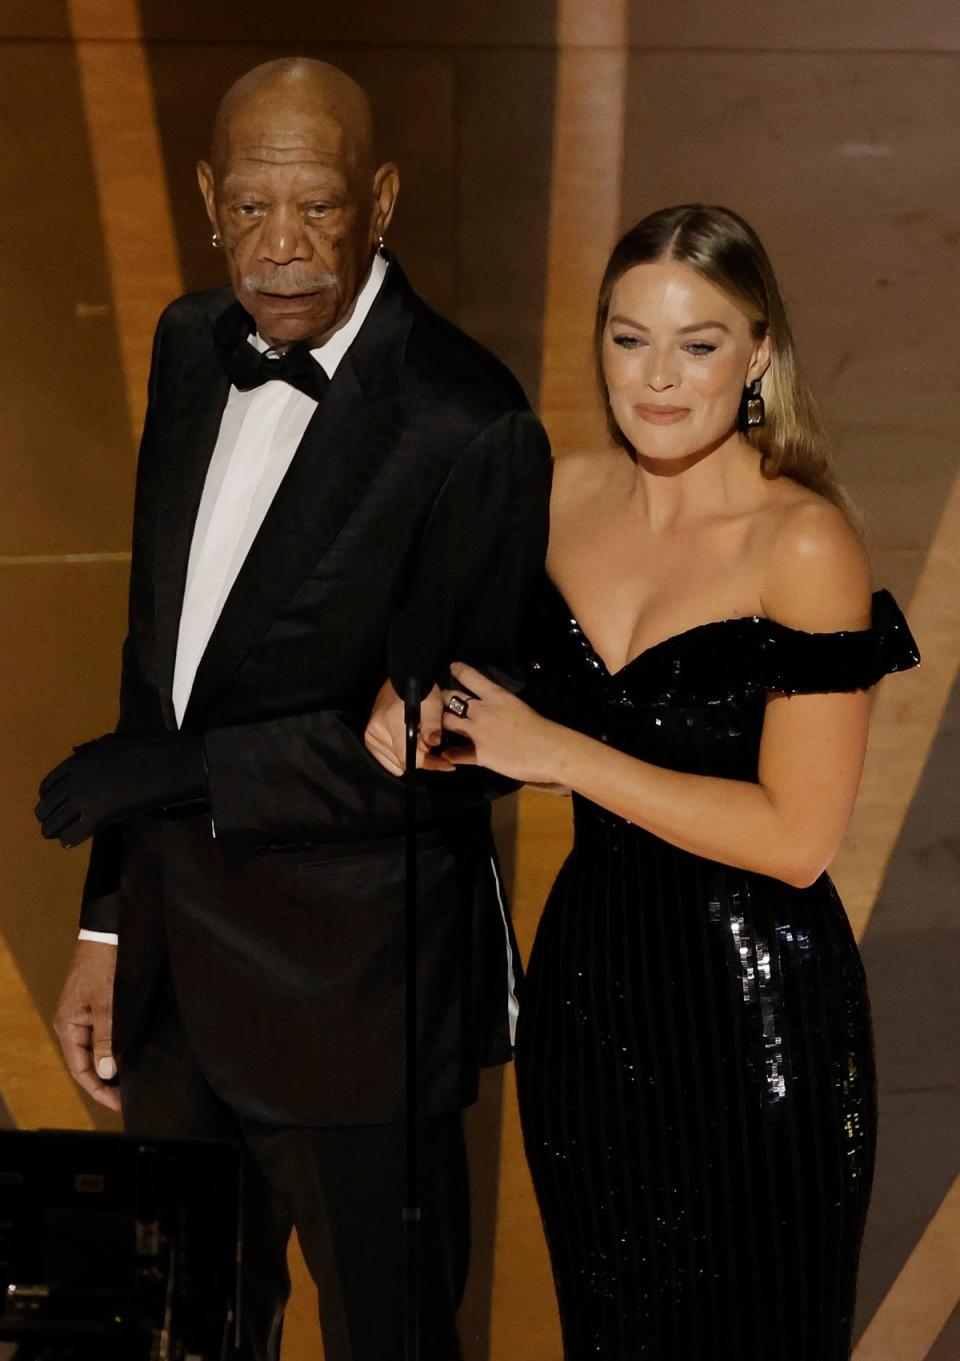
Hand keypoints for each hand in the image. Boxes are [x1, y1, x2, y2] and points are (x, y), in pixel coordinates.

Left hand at [36, 731, 205, 846]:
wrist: (172, 761)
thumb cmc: (151, 749)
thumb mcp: (115, 742)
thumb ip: (94, 750)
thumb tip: (79, 752)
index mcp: (79, 760)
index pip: (49, 784)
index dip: (47, 798)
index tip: (49, 806)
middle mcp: (76, 778)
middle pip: (48, 804)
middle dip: (47, 816)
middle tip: (49, 826)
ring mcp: (86, 796)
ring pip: (55, 821)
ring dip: (53, 829)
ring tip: (55, 836)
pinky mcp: (101, 813)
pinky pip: (75, 832)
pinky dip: (70, 838)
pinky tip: (67, 843)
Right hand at [53, 941, 120, 1112]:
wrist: (110, 932)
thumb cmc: (106, 965)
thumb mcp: (108, 1003)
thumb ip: (107, 1037)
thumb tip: (106, 1072)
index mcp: (68, 1026)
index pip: (81, 1069)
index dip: (100, 1090)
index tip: (120, 1105)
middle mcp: (74, 1024)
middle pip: (89, 1062)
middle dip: (108, 1082)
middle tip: (132, 1098)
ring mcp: (87, 1015)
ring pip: (99, 1049)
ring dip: (115, 1066)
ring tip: (135, 1082)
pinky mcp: (100, 1006)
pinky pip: (106, 1035)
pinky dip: (118, 1048)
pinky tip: (133, 1056)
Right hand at [364, 680, 455, 775]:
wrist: (406, 677)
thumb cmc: (421, 691)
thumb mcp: (432, 707)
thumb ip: (432, 726)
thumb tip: (434, 742)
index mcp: (390, 725)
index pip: (408, 757)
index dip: (429, 763)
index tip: (446, 764)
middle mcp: (375, 733)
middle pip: (402, 762)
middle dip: (420, 756)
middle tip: (430, 742)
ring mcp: (370, 735)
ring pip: (395, 763)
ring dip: (409, 756)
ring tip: (419, 739)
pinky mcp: (369, 737)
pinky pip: (386, 758)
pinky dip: (399, 754)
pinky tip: (408, 742)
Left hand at [441, 662, 565, 784]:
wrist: (549, 750)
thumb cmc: (541, 727)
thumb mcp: (517, 706)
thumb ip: (501, 705)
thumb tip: (493, 707)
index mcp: (496, 696)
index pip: (470, 677)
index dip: (458, 671)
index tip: (452, 667)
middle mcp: (482, 711)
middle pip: (452, 698)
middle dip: (443, 699)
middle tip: (441, 702)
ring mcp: (478, 732)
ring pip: (447, 722)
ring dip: (443, 723)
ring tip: (440, 727)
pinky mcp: (479, 754)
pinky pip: (457, 753)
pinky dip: (452, 753)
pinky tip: (449, 754)